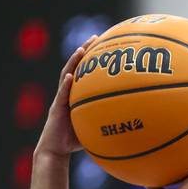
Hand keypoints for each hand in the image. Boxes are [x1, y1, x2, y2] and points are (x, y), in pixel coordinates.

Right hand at [35, 34, 98, 157]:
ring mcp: (60, 99)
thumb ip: (108, 122)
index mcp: (75, 95)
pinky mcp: (56, 108)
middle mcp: (67, 93)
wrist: (55, 151)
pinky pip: (61, 94)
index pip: (84, 72)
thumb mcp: (94, 129)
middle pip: (75, 67)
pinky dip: (66, 85)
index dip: (92, 58)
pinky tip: (71, 76)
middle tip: (95, 37)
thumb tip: (132, 124)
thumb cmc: (73, 142)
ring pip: (66, 75)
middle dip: (84, 51)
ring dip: (73, 62)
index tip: (103, 44)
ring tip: (81, 50)